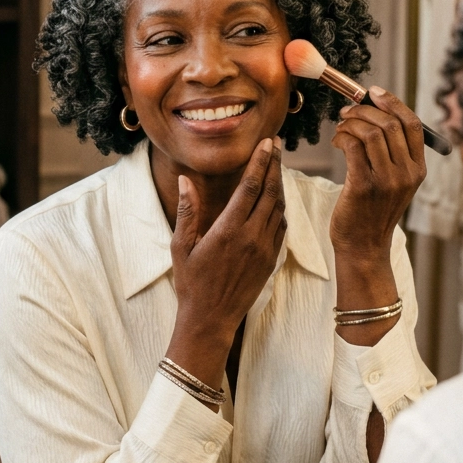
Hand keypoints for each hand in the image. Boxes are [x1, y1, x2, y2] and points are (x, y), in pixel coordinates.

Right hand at [166, 137, 286, 392]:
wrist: (211, 319)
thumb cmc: (191, 283)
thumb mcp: (181, 246)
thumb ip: (187, 211)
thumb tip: (186, 181)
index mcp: (228, 229)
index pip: (250, 186)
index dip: (260, 161)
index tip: (265, 143)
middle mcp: (251, 236)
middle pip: (270, 192)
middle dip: (274, 165)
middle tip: (275, 144)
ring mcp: (264, 249)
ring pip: (279, 208)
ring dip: (279, 184)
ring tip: (276, 165)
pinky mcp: (271, 260)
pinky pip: (281, 227)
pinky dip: (281, 207)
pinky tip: (276, 198)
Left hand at [330, 87, 425, 262]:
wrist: (363, 247)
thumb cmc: (372, 211)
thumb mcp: (394, 183)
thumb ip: (392, 153)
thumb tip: (374, 113)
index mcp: (418, 170)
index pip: (413, 124)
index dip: (393, 103)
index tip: (374, 93)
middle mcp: (407, 174)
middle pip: (390, 124)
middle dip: (364, 111)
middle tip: (346, 112)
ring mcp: (387, 181)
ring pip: (370, 132)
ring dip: (350, 123)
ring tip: (340, 129)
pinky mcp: (364, 185)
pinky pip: (353, 145)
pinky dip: (341, 136)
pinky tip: (336, 142)